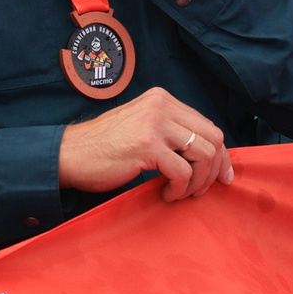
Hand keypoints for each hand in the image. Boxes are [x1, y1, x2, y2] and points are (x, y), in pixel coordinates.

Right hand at [58, 87, 232, 200]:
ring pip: (204, 154)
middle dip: (215, 169)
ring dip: (198, 181)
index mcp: (162, 99)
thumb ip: (170, 131)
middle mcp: (161, 105)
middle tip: (203, 189)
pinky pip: (183, 172)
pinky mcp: (147, 146)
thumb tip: (206, 153)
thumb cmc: (105, 147)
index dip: (221, 154)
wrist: (70, 154)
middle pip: (213, 137)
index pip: (207, 125)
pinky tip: (165, 194)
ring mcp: (155, 124)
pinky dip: (180, 189)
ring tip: (181, 192)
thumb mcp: (142, 126)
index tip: (222, 175)